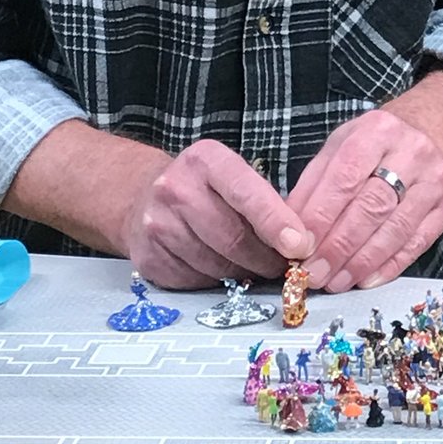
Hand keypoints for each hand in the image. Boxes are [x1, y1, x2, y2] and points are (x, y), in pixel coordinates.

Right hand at [125, 139, 312, 290]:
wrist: (141, 197)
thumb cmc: (202, 187)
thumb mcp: (230, 175)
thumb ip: (263, 200)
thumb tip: (301, 243)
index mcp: (205, 161)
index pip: (246, 193)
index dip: (276, 222)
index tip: (301, 245)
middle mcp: (176, 189)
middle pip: (232, 237)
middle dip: (267, 258)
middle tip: (287, 267)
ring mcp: (157, 225)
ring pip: (216, 264)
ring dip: (245, 274)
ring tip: (256, 268)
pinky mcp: (148, 257)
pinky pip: (195, 281)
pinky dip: (216, 282)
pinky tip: (222, 271)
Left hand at [286, 108, 442, 293]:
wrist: (427, 134)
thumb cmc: (372, 147)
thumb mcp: (338, 149)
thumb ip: (313, 185)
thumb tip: (291, 231)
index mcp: (375, 131)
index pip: (345, 177)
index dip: (321, 216)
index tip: (300, 247)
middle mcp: (410, 152)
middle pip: (371, 206)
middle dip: (339, 246)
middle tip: (314, 273)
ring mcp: (434, 180)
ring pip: (395, 229)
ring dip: (361, 262)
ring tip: (335, 282)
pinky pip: (417, 243)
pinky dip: (389, 266)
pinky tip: (366, 280)